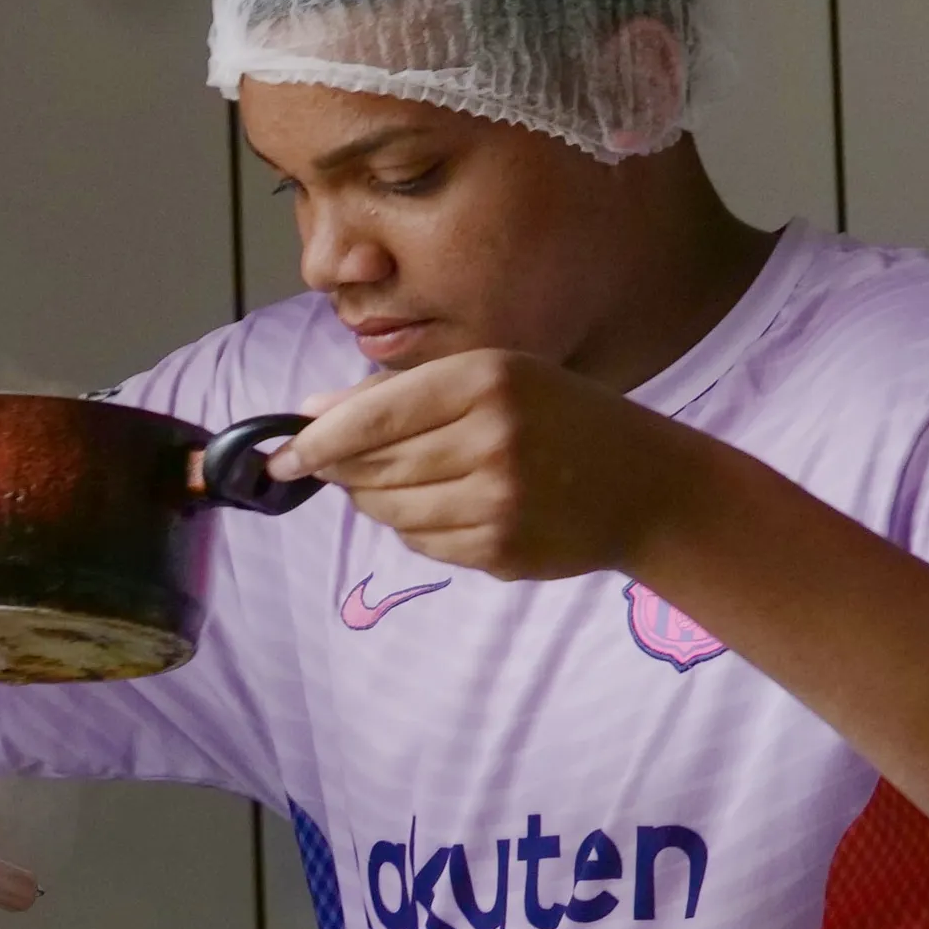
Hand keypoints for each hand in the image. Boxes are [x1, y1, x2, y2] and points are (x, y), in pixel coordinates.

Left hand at [266, 348, 704, 579]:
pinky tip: (454, 507)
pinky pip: (421, 543)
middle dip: (345, 471)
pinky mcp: (500, 550)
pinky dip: (418, 528)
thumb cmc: (561, 419)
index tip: (281, 457)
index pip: (371, 417)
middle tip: (344, 467)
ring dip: (379, 500)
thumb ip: (400, 393)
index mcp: (486, 381)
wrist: (646, 486)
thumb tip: (311, 412)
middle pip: (372, 467)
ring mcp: (497, 501)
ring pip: (389, 510)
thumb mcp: (493, 378)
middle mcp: (491, 439)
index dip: (315, 443)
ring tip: (414, 480)